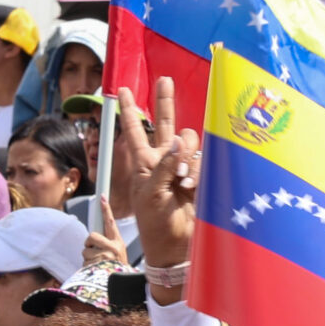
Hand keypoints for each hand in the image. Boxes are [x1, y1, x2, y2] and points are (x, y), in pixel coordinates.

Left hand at [113, 83, 199, 272]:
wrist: (176, 245)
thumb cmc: (155, 224)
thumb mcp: (151, 194)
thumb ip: (164, 166)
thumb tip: (177, 142)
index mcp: (144, 163)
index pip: (134, 132)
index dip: (128, 111)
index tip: (121, 91)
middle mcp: (163, 160)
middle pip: (165, 123)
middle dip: (165, 101)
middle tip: (164, 79)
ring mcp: (183, 167)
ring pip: (188, 142)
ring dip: (186, 157)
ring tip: (181, 181)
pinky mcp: (200, 175)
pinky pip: (203, 160)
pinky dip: (197, 173)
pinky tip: (190, 188)